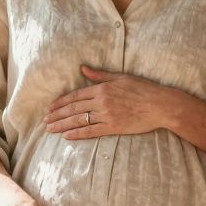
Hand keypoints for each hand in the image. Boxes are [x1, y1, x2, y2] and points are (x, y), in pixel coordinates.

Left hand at [44, 65, 172, 139]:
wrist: (160, 105)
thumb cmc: (143, 89)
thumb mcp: (121, 77)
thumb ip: (100, 75)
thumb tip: (83, 69)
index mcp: (102, 88)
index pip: (76, 96)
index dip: (61, 102)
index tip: (50, 107)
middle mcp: (102, 102)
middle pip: (74, 109)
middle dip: (57, 115)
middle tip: (45, 120)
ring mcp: (107, 116)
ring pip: (79, 121)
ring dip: (63, 125)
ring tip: (51, 129)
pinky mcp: (113, 127)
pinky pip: (91, 131)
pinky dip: (78, 134)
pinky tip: (67, 136)